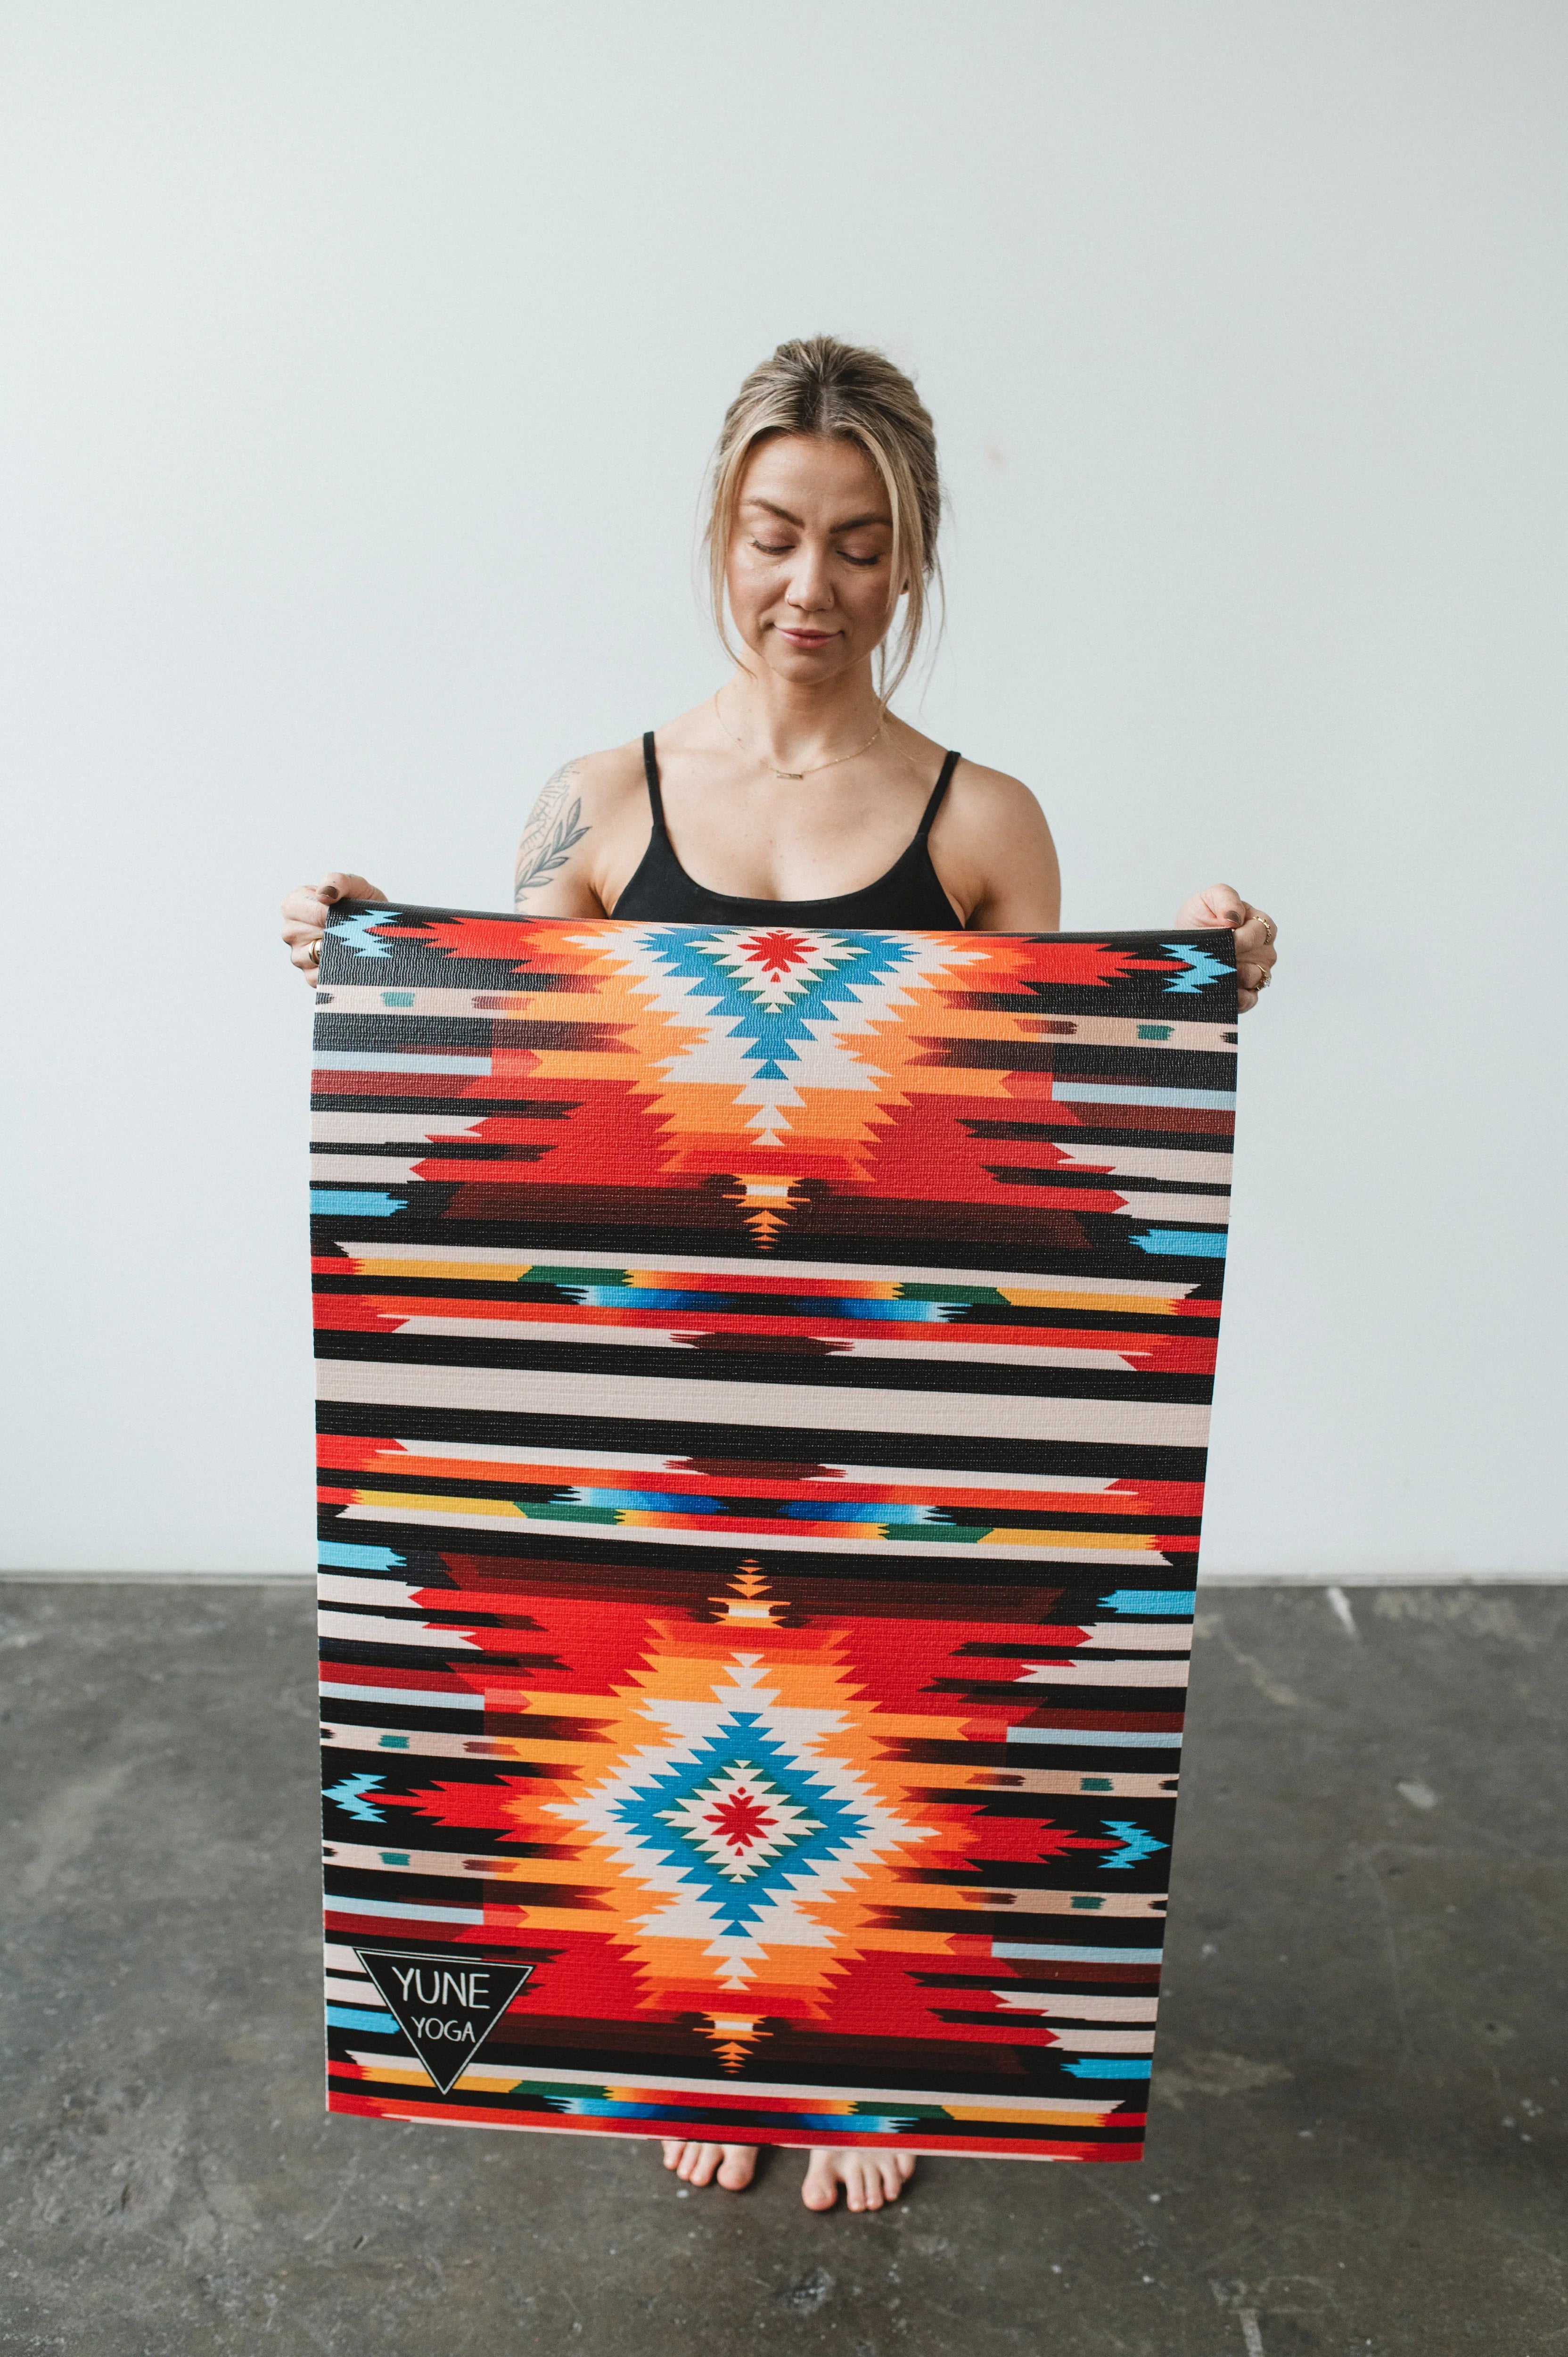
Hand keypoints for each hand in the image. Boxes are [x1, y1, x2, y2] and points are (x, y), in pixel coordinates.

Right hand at [280, 872, 386, 985]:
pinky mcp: (310, 976)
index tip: (345, 913)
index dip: (323, 911)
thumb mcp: (356, 886)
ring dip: (335, 950)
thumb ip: (339, 881)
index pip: (297, 908)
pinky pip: (317, 978)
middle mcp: (291, 931)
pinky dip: (336, 972)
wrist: (382, 932)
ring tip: (354, 943)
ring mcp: (299, 955)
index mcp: (294, 905)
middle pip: (303, 933)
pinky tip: (351, 962)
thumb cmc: (363, 905)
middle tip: (353, 929)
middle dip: (332, 931)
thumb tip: (324, 894)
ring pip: (309, 956)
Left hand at [1175, 883, 1277, 1012]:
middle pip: (1266, 955)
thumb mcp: (1207, 900)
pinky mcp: (1243, 994)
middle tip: (1218, 953)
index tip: (1226, 934)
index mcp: (1257, 925)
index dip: (1246, 934)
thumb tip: (1235, 917)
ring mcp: (1254, 973)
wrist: (1178, 948)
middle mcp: (1260, 950)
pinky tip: (1223, 991)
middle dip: (1239, 954)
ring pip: (1258, 977)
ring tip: (1215, 969)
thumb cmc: (1197, 921)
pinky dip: (1238, 998)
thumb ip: (1225, 897)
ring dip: (1237, 974)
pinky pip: (1249, 1000)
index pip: (1263, 931)